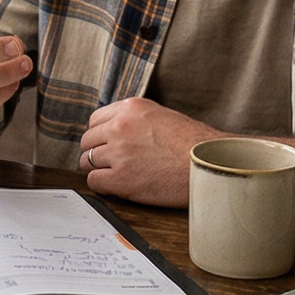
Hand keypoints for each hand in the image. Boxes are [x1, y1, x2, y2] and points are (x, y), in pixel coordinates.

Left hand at [77, 97, 223, 206]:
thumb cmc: (192, 143)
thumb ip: (135, 119)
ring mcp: (119, 153)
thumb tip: (114, 129)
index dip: (100, 135)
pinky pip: (94, 181)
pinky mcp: (121, 179)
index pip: (95, 120)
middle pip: (87, 141)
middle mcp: (120, 127)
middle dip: (96, 152)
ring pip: (86, 161)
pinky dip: (102, 185)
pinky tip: (116, 186)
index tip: (107, 145)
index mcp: (130, 109)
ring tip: (116, 175)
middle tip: (110, 163)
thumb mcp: (161, 115)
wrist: (208, 165)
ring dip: (98, 169)